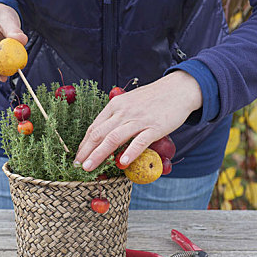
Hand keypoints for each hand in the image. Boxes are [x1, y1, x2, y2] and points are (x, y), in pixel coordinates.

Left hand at [74, 70, 202, 170]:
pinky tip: (122, 163)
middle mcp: (123, 112)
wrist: (179, 89)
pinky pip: (140, 141)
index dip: (84, 144)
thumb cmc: (153, 98)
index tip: (78, 157)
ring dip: (99, 154)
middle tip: (77, 166)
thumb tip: (106, 135)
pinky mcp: (154, 127)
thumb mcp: (130, 102)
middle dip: (86, 152)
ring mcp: (139, 120)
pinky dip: (130, 152)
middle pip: (99, 134)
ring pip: (114, 138)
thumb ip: (118, 117)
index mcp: (115, 106)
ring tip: (89, 167)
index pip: (94, 127)